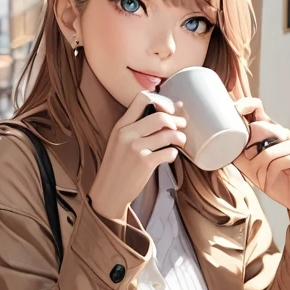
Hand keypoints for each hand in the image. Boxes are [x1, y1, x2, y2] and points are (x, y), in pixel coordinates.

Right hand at [88, 92, 186, 220]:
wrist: (108, 191)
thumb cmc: (118, 165)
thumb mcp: (120, 140)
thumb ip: (138, 126)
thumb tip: (170, 111)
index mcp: (121, 125)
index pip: (142, 98)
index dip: (162, 101)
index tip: (170, 110)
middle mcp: (128, 134)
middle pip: (161, 116)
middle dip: (177, 120)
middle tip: (182, 126)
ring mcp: (136, 148)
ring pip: (169, 134)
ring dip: (180, 137)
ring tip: (180, 141)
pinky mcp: (145, 163)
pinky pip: (170, 152)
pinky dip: (174, 153)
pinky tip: (170, 156)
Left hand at [233, 97, 289, 242]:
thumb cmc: (272, 179)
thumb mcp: (248, 166)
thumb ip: (237, 153)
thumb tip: (218, 143)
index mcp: (266, 131)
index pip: (257, 108)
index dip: (246, 105)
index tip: (235, 110)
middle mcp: (280, 133)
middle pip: (261, 127)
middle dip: (250, 149)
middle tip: (250, 161)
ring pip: (268, 150)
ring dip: (260, 168)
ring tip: (261, 177)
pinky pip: (279, 162)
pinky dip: (270, 175)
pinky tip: (271, 181)